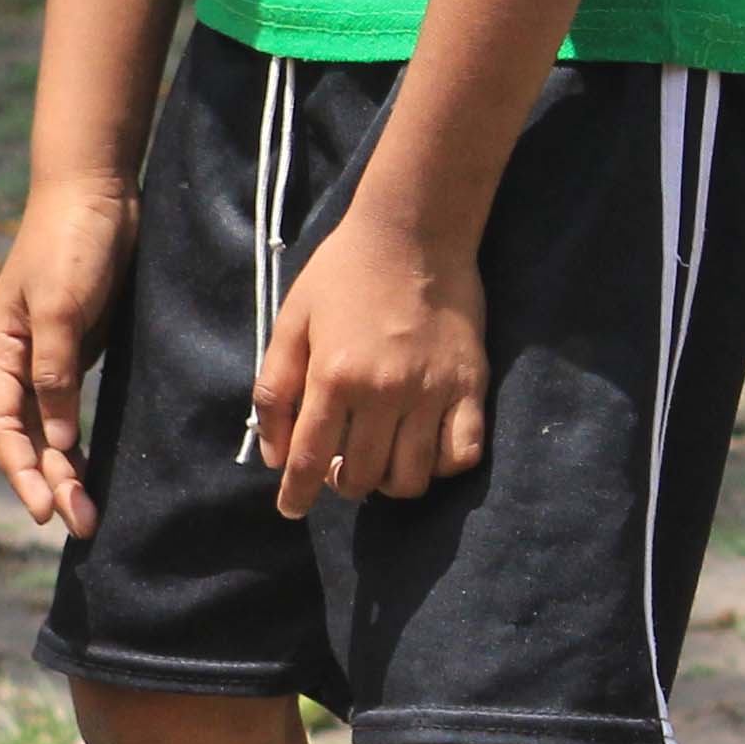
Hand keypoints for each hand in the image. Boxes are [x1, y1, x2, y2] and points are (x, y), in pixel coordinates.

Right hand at [0, 178, 134, 533]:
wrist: (95, 191)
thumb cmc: (71, 242)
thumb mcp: (61, 306)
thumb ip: (55, 373)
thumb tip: (57, 441)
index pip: (3, 426)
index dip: (21, 471)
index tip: (45, 512)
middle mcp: (13, 359)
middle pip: (25, 436)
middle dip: (49, 481)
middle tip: (82, 525)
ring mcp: (42, 355)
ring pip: (46, 428)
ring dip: (65, 469)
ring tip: (88, 511)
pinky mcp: (72, 347)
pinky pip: (68, 408)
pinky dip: (77, 440)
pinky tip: (90, 466)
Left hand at [253, 208, 488, 519]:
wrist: (414, 233)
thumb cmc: (343, 274)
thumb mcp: (291, 323)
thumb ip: (275, 389)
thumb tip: (272, 454)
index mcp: (334, 376)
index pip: (311, 459)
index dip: (297, 493)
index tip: (291, 510)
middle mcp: (384, 392)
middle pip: (362, 477)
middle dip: (343, 484)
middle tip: (341, 466)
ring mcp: (433, 392)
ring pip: (412, 478)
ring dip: (389, 483)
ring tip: (380, 460)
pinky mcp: (472, 387)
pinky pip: (462, 454)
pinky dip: (441, 466)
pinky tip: (424, 450)